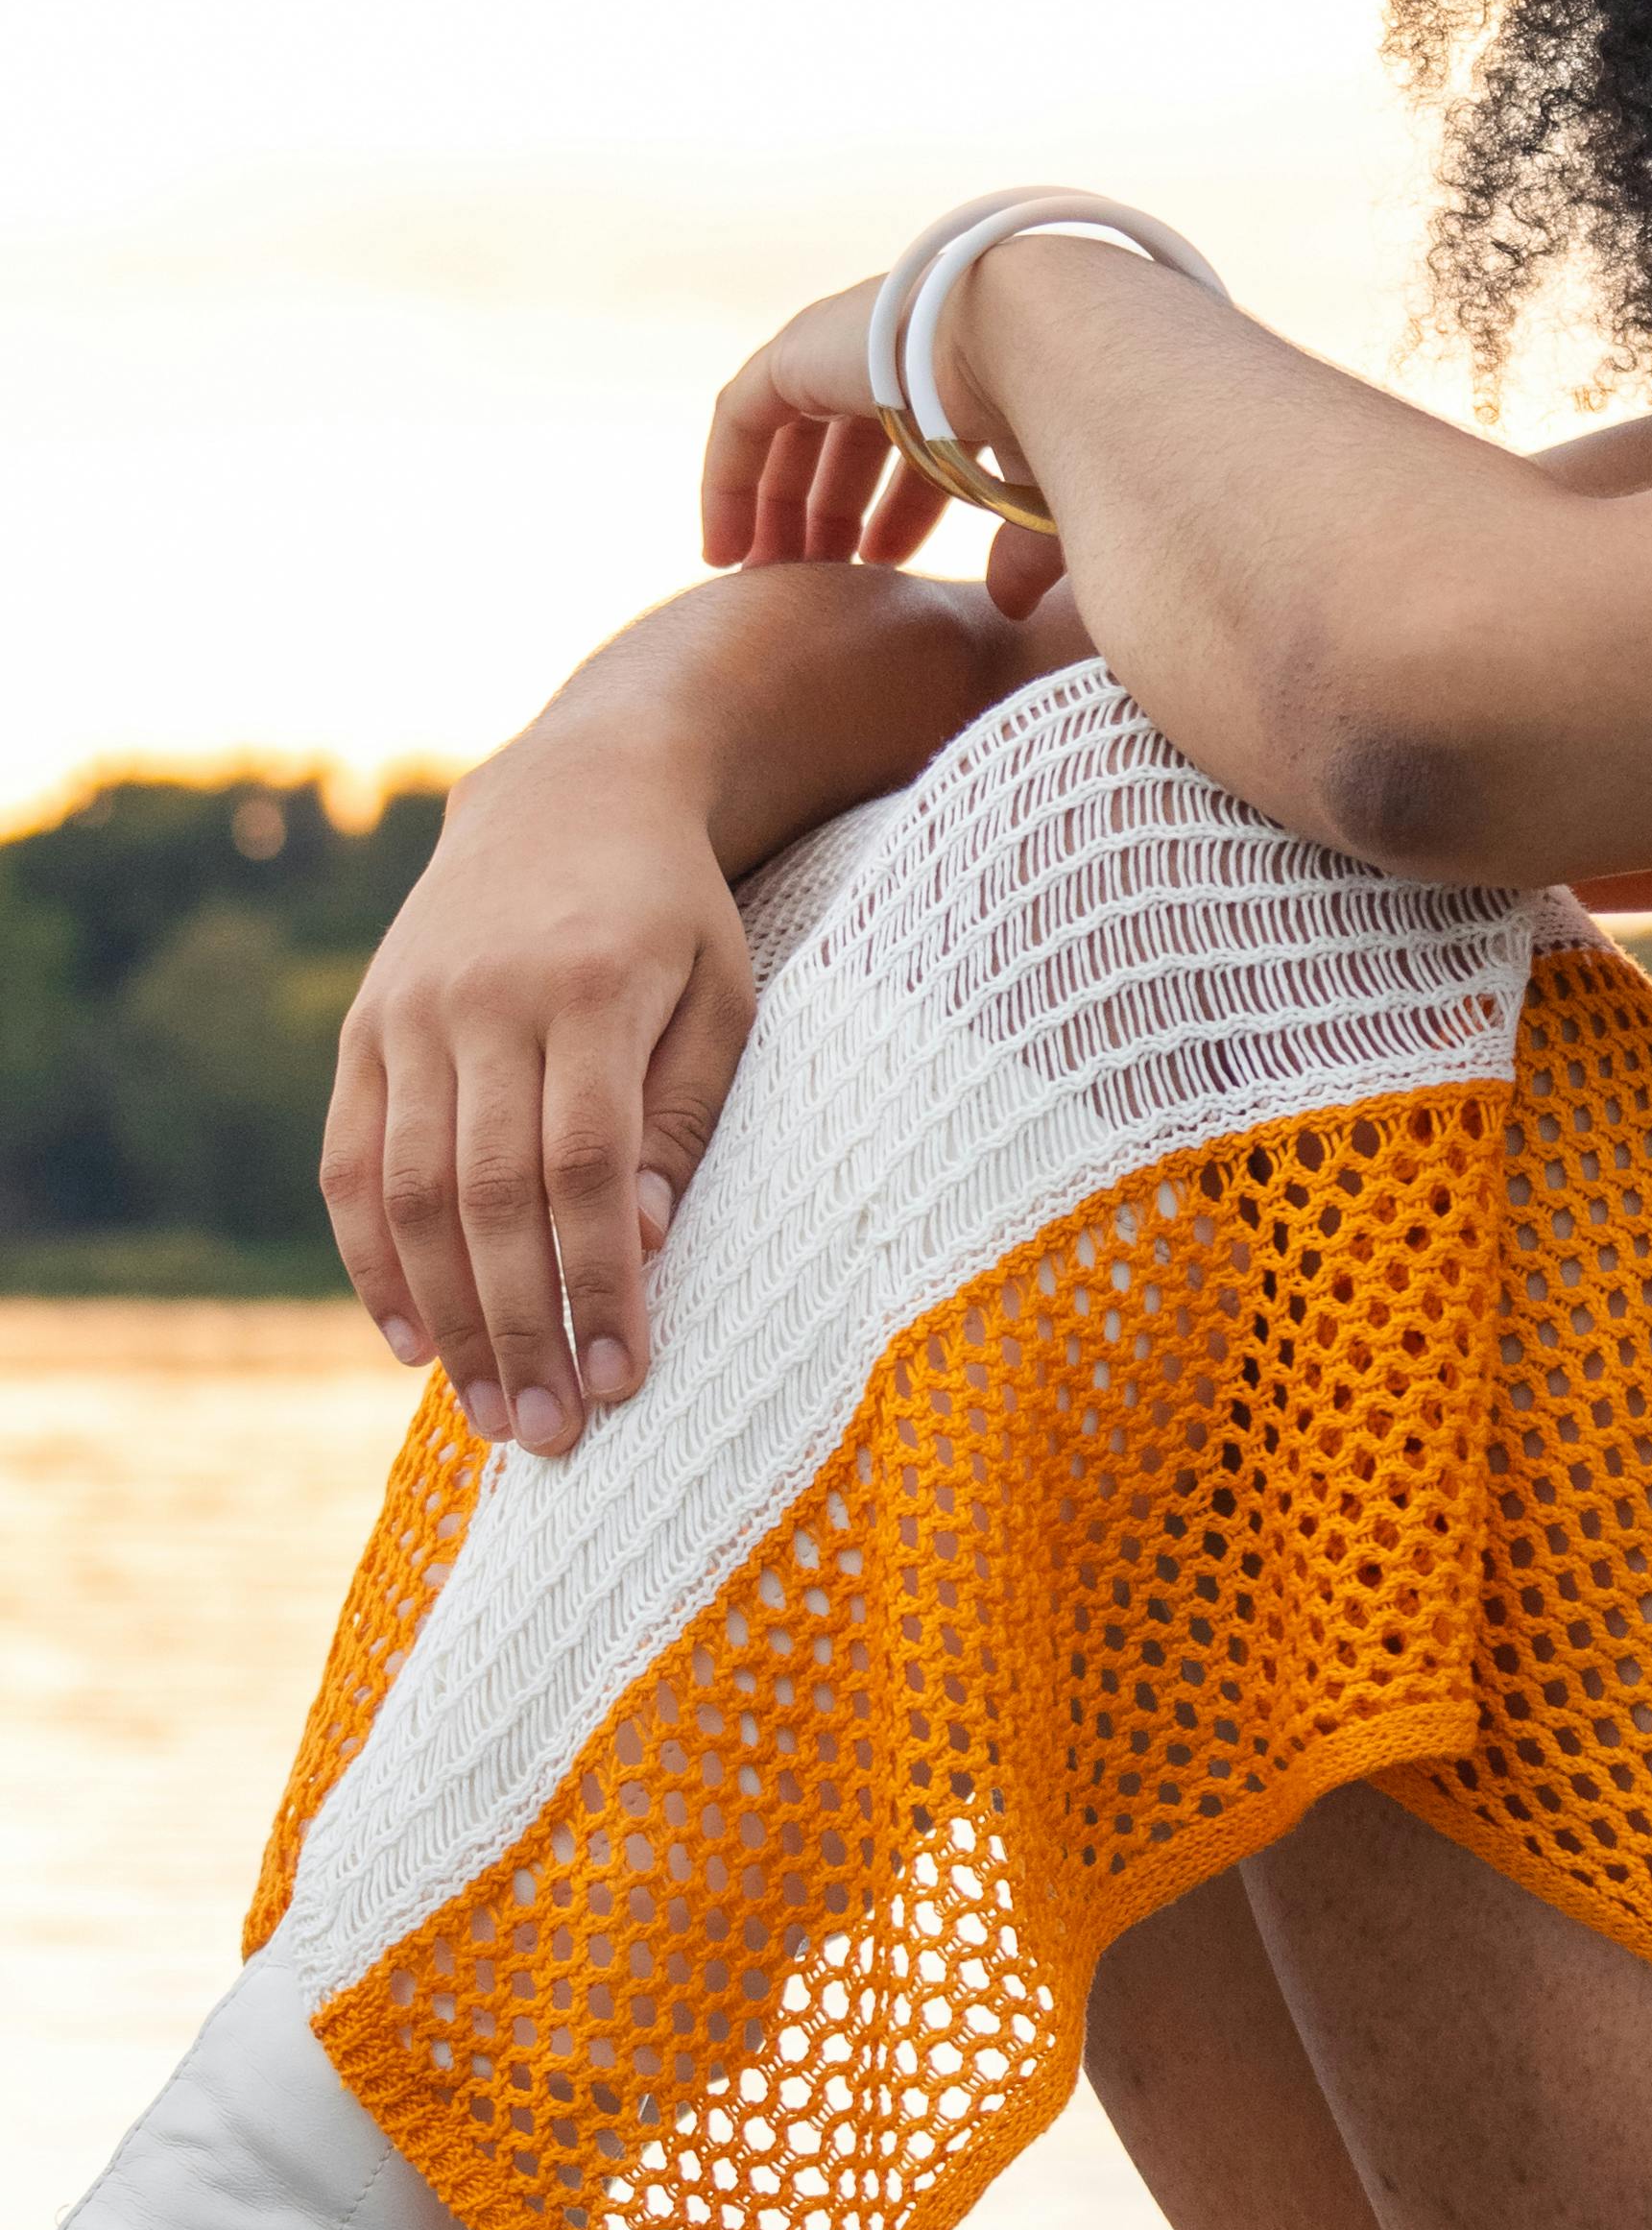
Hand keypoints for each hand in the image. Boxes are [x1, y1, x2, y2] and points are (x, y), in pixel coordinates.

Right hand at [322, 731, 758, 1456]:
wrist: (570, 792)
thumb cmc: (674, 915)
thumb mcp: (723, 994)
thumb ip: (683, 1116)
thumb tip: (642, 1245)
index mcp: (593, 987)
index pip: (586, 1164)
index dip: (598, 1280)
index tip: (624, 1377)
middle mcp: (485, 1000)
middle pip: (489, 1193)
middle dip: (520, 1327)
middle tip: (551, 1437)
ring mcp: (409, 1014)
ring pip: (410, 1190)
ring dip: (447, 1317)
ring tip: (491, 1414)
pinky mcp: (363, 1028)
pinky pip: (349, 1162)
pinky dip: (372, 1260)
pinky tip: (412, 1342)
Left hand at [701, 283, 1059, 622]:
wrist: (1043, 344)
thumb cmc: (1069, 418)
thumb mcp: (1047, 496)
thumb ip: (1025, 548)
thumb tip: (1009, 606)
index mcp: (968, 365)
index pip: (919, 439)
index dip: (901, 508)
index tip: (881, 567)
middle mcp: (904, 345)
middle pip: (849, 438)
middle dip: (833, 515)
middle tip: (821, 582)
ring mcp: (848, 341)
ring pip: (792, 431)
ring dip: (779, 507)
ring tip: (769, 580)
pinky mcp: (797, 350)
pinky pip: (744, 419)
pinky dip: (728, 481)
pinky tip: (725, 551)